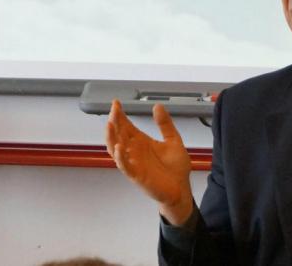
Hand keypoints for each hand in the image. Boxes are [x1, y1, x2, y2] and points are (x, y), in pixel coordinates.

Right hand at [106, 100, 194, 224]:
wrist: (181, 188)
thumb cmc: (176, 168)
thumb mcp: (173, 140)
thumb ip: (165, 124)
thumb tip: (157, 106)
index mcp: (142, 142)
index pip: (126, 126)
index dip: (120, 115)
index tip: (116, 103)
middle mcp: (134, 151)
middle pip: (119, 134)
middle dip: (115, 122)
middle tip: (114, 110)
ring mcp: (134, 163)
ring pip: (116, 149)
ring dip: (111, 138)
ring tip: (110, 125)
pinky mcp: (136, 175)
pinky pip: (125, 166)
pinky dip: (120, 157)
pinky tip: (119, 147)